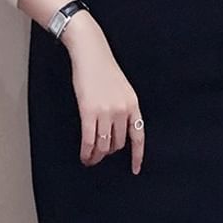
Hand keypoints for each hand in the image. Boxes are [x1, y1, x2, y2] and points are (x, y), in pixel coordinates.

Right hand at [61, 12, 145, 173]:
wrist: (91, 53)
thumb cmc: (104, 68)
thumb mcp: (122, 88)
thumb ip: (123, 108)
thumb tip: (117, 131)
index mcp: (133, 104)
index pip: (138, 135)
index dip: (137, 155)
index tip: (135, 169)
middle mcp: (122, 109)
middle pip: (118, 144)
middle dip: (108, 152)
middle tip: (99, 154)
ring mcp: (106, 111)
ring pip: (103, 146)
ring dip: (96, 156)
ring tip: (90, 158)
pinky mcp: (89, 111)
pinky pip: (89, 140)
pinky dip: (86, 152)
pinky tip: (84, 155)